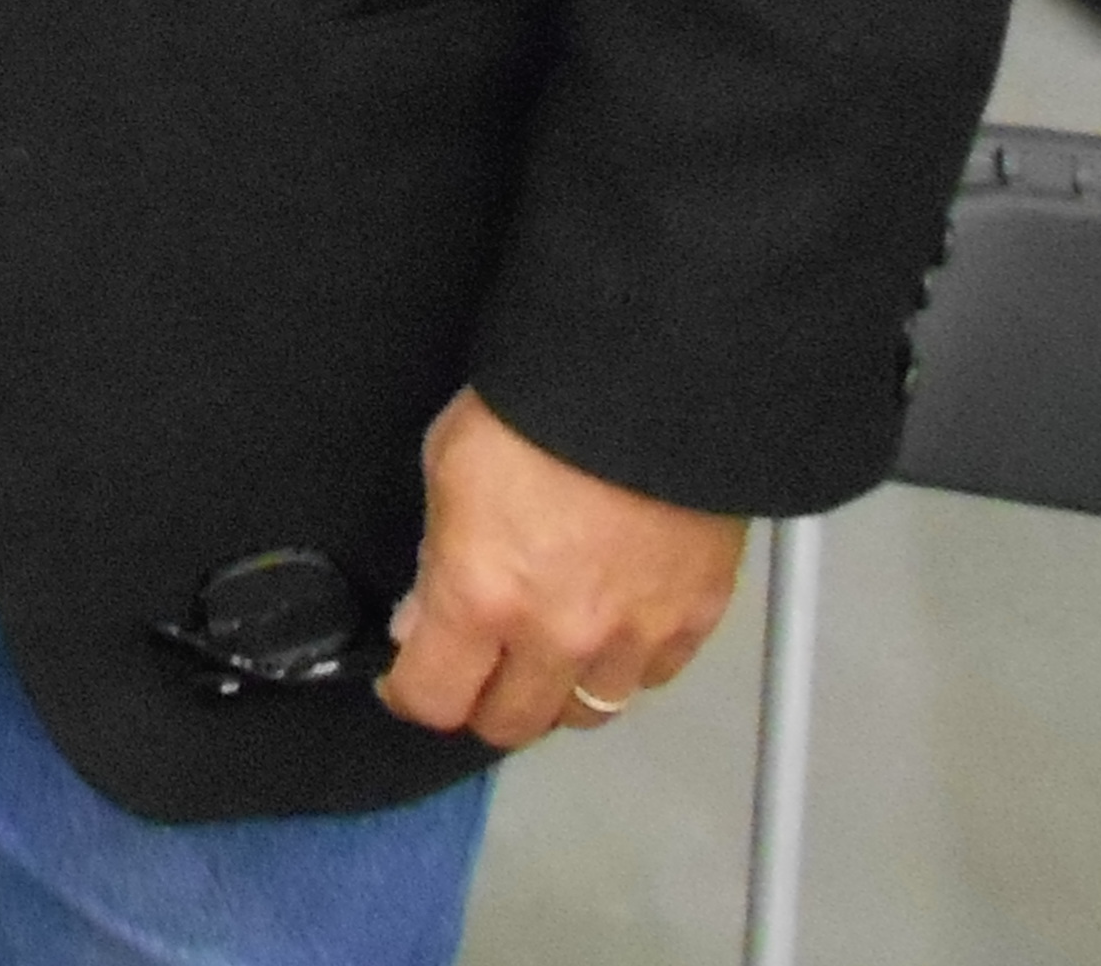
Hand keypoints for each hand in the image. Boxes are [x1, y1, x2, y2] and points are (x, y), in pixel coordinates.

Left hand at [375, 389, 742, 750]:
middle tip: (476, 669)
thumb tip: (423, 618)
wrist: (652, 377)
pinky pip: (653, 676)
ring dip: (559, 691)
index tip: (407, 679)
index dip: (410, 692)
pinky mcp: (692, 618)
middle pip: (511, 723)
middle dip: (482, 702)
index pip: (434, 700)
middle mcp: (557, 633)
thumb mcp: (449, 464)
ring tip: (546, 651)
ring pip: (588, 711)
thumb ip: (436, 558)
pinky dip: (628, 664)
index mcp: (482, 595)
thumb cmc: (543, 404)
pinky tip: (611, 627)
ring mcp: (632, 634)